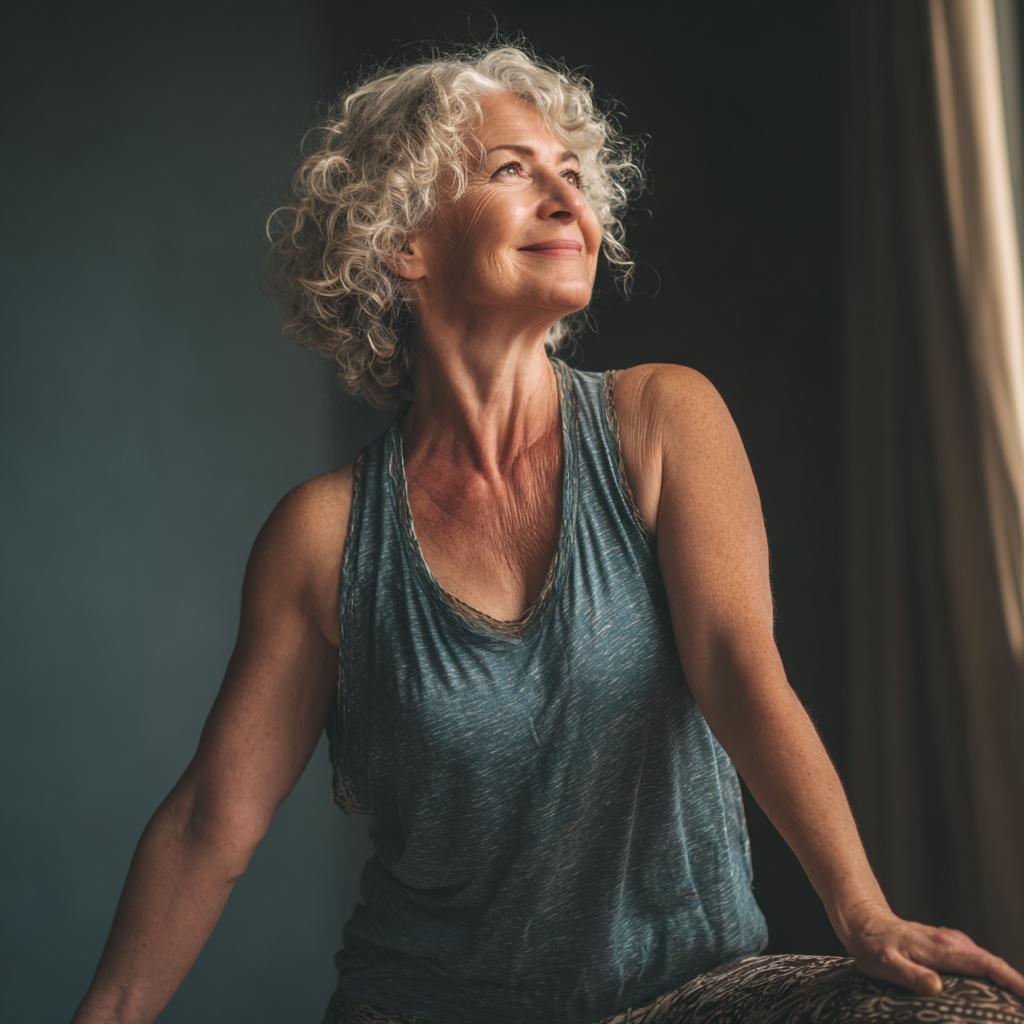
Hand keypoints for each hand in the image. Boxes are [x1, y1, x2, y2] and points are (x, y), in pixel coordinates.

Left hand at [838, 899, 1023, 998]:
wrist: (862, 920)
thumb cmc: (872, 945)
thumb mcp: (886, 964)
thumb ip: (911, 976)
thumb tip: (936, 988)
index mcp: (941, 949)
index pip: (985, 965)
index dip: (1011, 980)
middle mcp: (950, 942)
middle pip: (992, 964)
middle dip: (1015, 984)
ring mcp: (948, 942)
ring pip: (984, 962)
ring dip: (1004, 979)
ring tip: (1017, 1003)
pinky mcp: (945, 945)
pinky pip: (974, 960)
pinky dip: (989, 974)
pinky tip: (992, 990)